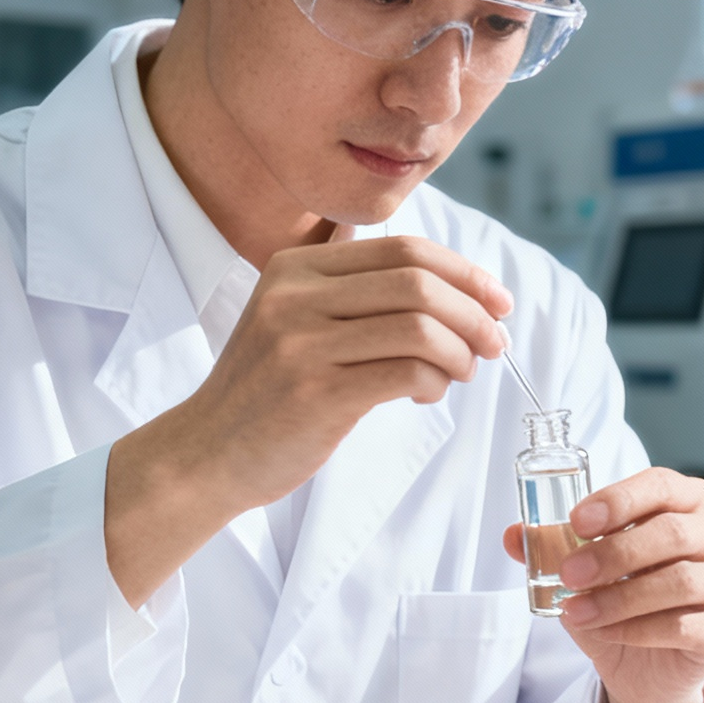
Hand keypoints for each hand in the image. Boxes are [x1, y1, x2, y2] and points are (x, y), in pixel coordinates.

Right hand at [108, 235, 511, 605]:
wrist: (206, 454)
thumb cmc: (264, 393)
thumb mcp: (287, 318)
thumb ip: (342, 285)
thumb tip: (427, 266)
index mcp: (296, 268)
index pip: (403, 249)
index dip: (464, 272)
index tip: (497, 300)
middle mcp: (295, 295)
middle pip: (419, 282)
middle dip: (473, 312)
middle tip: (494, 343)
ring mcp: (303, 343)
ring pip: (421, 327)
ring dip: (460, 353)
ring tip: (460, 374)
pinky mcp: (317, 393)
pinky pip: (407, 372)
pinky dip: (435, 383)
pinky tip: (426, 395)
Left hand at [501, 468, 703, 702]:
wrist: (642, 668)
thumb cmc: (618, 603)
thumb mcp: (579, 572)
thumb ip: (550, 548)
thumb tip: (513, 535)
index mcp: (686, 504)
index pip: (662, 485)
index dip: (620, 500)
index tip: (577, 521)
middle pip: (673, 533)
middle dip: (614, 553)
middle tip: (570, 573)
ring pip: (680, 581)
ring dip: (620, 597)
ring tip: (577, 612)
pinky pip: (684, 625)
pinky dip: (637, 629)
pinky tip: (605, 633)